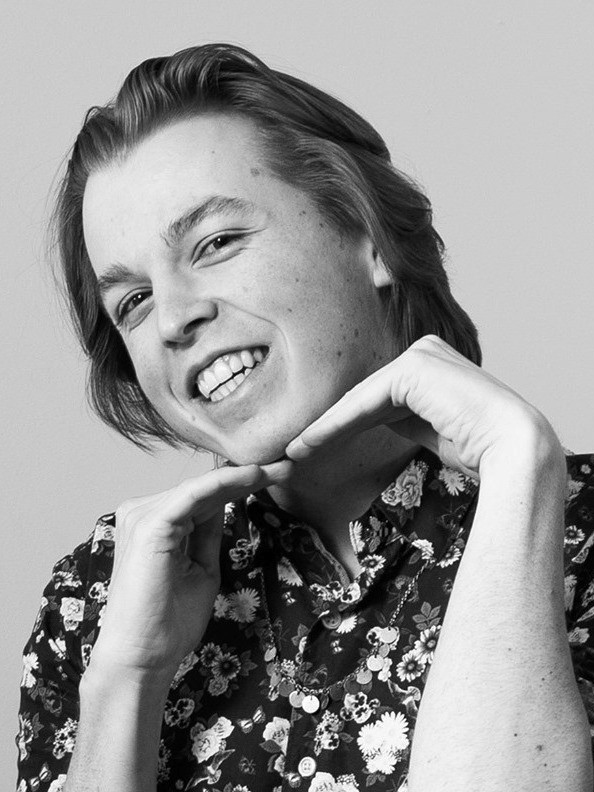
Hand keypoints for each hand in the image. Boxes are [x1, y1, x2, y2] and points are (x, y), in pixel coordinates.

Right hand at [89, 460, 292, 680]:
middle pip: (202, 488)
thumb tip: (225, 502)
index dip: (239, 484)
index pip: (201, 496)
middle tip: (284, 467)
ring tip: (277, 470)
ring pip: (201, 487)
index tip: (275, 477)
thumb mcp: (201, 568)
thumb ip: (208, 533)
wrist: (143, 659)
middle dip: (246, 476)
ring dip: (241, 476)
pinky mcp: (150, 525)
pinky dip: (224, 482)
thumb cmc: (167, 622)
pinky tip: (252, 476)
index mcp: (153, 524)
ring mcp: (142, 516)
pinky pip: (194, 495)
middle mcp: (143, 513)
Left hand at [285, 335, 560, 478]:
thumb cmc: (481, 447)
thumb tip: (378, 418)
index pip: (377, 397)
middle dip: (329, 425)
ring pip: (360, 399)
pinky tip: (310, 443)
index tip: (314, 447)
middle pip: (365, 396)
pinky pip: (364, 402)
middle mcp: (424, 352)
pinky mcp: (413, 367)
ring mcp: (419, 355)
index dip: (344, 424)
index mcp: (431, 364)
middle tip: (295, 450)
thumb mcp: (432, 429)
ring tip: (294, 451)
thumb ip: (406, 417)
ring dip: (324, 428)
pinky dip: (336, 425)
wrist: (512, 449)